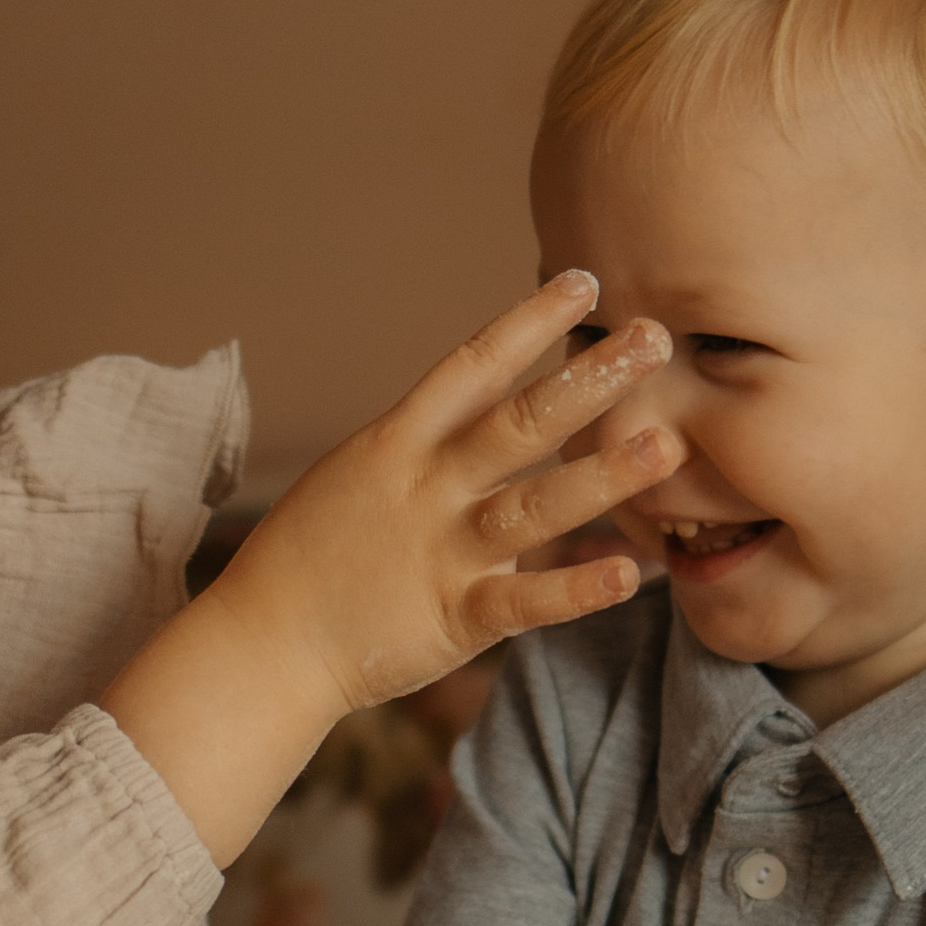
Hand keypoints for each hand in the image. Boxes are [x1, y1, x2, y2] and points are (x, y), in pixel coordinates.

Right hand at [215, 272, 675, 713]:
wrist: (261, 644)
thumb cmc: (310, 556)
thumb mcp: (358, 473)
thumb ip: (425, 441)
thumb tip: (486, 400)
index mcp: (397, 443)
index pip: (472, 365)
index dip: (529, 322)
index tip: (584, 281)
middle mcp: (425, 488)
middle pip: (517, 422)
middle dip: (589, 378)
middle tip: (654, 338)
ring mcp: (441, 553)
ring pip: (533, 507)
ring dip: (601, 477)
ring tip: (664, 447)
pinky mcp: (452, 619)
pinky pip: (524, 602)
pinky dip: (576, 590)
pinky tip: (631, 576)